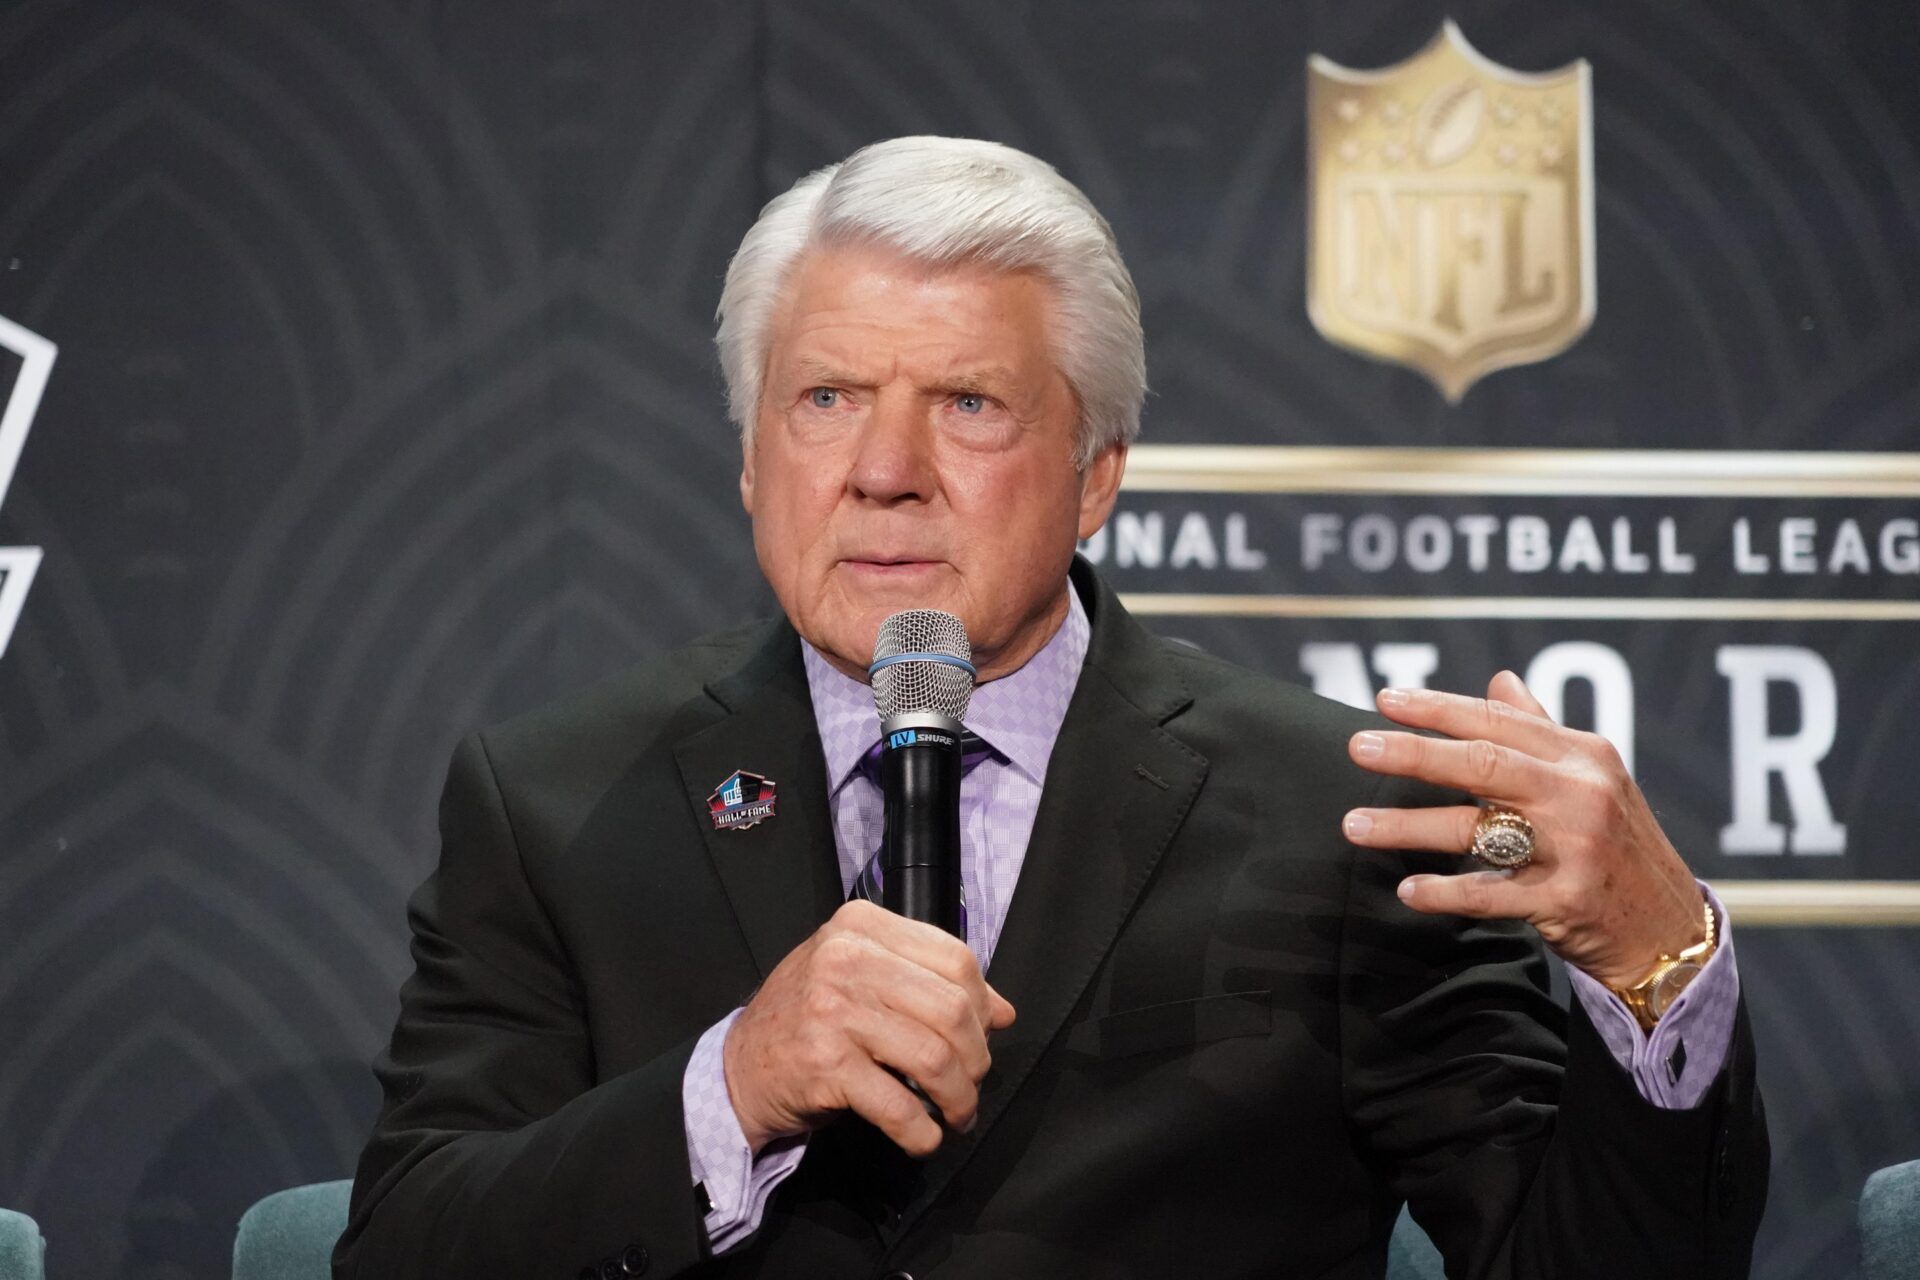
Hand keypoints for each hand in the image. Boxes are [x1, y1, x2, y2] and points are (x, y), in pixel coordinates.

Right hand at [722, 899, 1016, 1156]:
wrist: (738, 1066)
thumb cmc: (807, 1020)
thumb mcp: (862, 978)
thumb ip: (927, 982)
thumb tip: (1003, 1011)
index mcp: (861, 927)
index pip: (955, 958)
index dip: (982, 1004)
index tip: (983, 1035)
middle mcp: (846, 959)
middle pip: (953, 1010)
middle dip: (976, 1059)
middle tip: (970, 1084)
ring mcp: (833, 1010)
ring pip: (935, 1058)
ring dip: (957, 1099)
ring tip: (955, 1114)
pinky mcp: (825, 1064)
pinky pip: (898, 1105)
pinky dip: (922, 1132)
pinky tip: (922, 1138)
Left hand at [1340, 671, 1706, 988]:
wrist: (1668, 928)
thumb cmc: (1617, 845)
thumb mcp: (1593, 779)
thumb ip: (1540, 730)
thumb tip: (1500, 679)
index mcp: (1583, 755)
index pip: (1500, 721)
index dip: (1440, 708)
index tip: (1386, 699)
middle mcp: (1580, 794)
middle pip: (1483, 764)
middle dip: (1415, 752)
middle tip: (1357, 747)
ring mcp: (1575, 848)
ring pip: (1476, 827)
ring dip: (1407, 825)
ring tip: (1354, 825)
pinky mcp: (1566, 900)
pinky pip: (1491, 894)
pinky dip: (1446, 891)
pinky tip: (1407, 890)